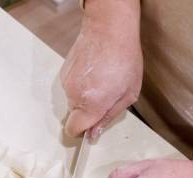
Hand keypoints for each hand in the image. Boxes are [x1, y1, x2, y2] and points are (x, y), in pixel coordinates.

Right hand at [60, 0, 142, 137]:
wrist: (109, 29)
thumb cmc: (124, 58)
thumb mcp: (128, 93)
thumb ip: (109, 116)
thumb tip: (94, 133)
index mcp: (92, 104)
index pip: (74, 130)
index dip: (82, 132)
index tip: (90, 129)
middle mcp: (74, 95)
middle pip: (75, 116)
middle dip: (88, 112)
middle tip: (105, 97)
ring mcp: (66, 83)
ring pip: (73, 101)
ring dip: (85, 97)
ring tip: (101, 80)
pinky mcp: (63, 72)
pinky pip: (71, 87)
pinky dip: (81, 85)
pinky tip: (94, 72)